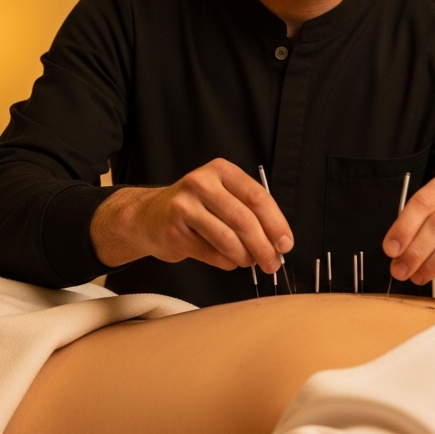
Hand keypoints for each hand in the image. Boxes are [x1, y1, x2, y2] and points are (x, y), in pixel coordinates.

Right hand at [89, 159, 293, 272]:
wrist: (148, 216)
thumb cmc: (194, 208)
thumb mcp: (221, 195)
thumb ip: (249, 211)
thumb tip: (278, 242)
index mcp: (220, 170)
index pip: (257, 196)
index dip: (276, 223)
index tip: (286, 243)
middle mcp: (201, 183)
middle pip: (244, 219)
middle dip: (264, 246)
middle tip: (273, 263)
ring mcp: (185, 206)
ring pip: (228, 239)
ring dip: (246, 257)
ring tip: (250, 262)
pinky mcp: (174, 231)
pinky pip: (212, 253)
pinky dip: (227, 262)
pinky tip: (229, 260)